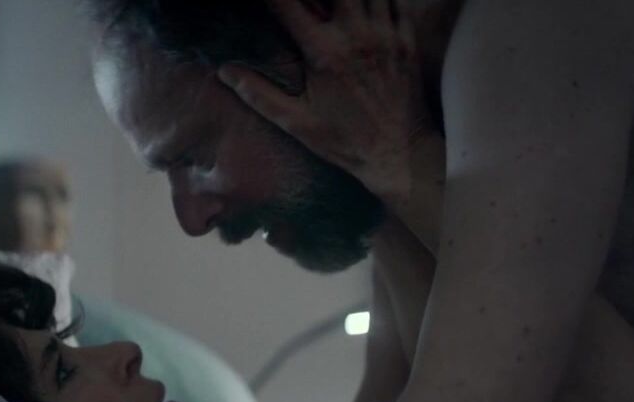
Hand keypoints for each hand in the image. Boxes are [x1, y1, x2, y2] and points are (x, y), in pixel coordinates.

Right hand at [218, 0, 440, 207]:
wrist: (400, 154)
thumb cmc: (346, 142)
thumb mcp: (297, 122)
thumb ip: (259, 94)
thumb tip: (225, 71)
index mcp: (324, 52)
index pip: (289, 4)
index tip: (270, 1)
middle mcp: (356, 36)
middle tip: (309, 3)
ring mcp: (386, 34)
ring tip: (336, 6)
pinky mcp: (407, 40)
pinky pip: (396, 1)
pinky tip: (365, 6)